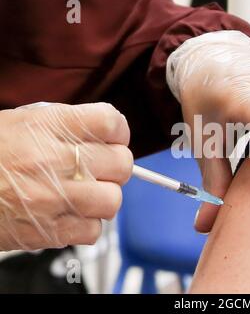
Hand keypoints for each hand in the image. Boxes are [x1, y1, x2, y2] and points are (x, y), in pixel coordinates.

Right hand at [0, 103, 132, 250]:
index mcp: (50, 126)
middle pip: (122, 163)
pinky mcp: (50, 230)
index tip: (114, 138)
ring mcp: (54, 197)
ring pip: (113, 199)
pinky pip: (94, 230)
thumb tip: (105, 135)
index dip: (118, 132)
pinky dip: (87, 224)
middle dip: (115, 166)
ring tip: (87, 194)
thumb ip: (67, 126)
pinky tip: (71, 214)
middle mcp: (55, 159)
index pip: (112, 123)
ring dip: (104, 198)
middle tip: (101, 169)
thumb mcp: (23, 122)